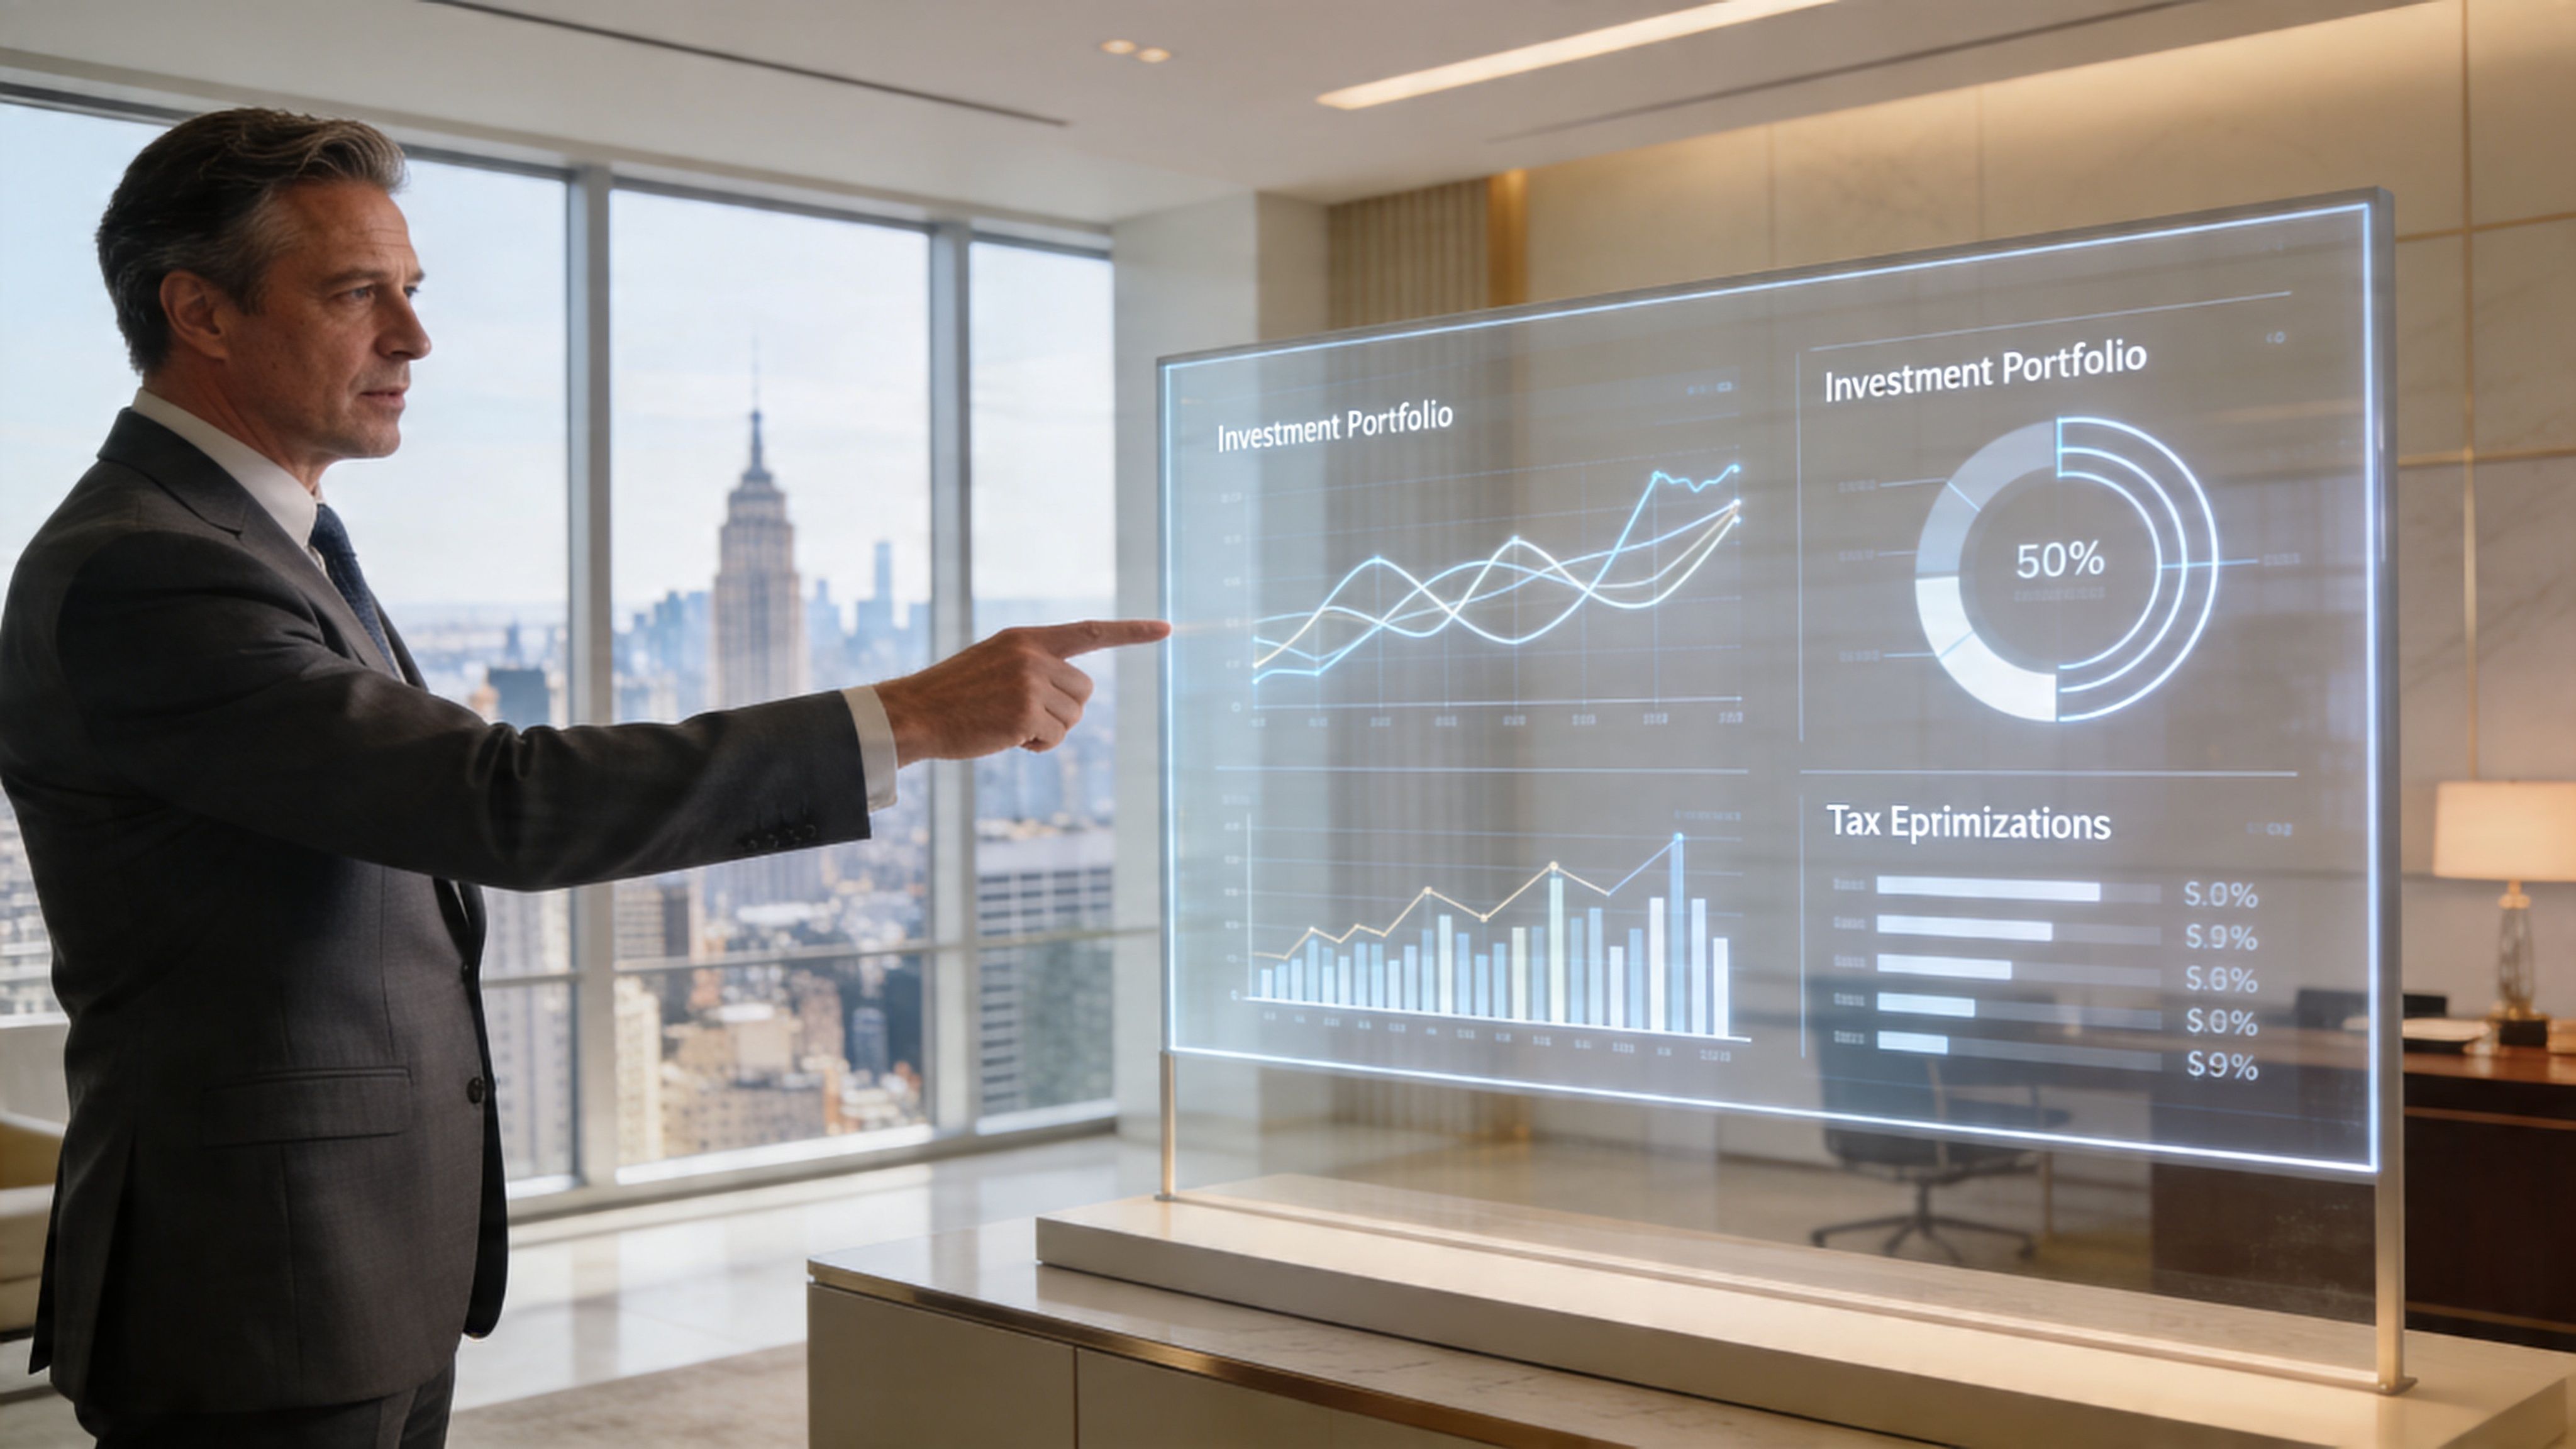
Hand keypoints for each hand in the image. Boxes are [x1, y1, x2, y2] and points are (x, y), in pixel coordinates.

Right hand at [874, 619, 1171, 764]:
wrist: (915, 713)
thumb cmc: (954, 696)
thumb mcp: (995, 663)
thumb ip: (1035, 667)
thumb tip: (1077, 695)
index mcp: (1027, 638)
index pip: (1090, 631)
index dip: (1131, 632)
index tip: (1167, 629)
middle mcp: (1033, 654)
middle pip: (1084, 691)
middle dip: (1062, 710)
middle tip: (1019, 715)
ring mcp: (1031, 682)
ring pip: (1073, 717)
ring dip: (1048, 730)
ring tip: (1007, 725)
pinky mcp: (1026, 712)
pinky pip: (1055, 739)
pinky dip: (1036, 746)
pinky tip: (1005, 738)